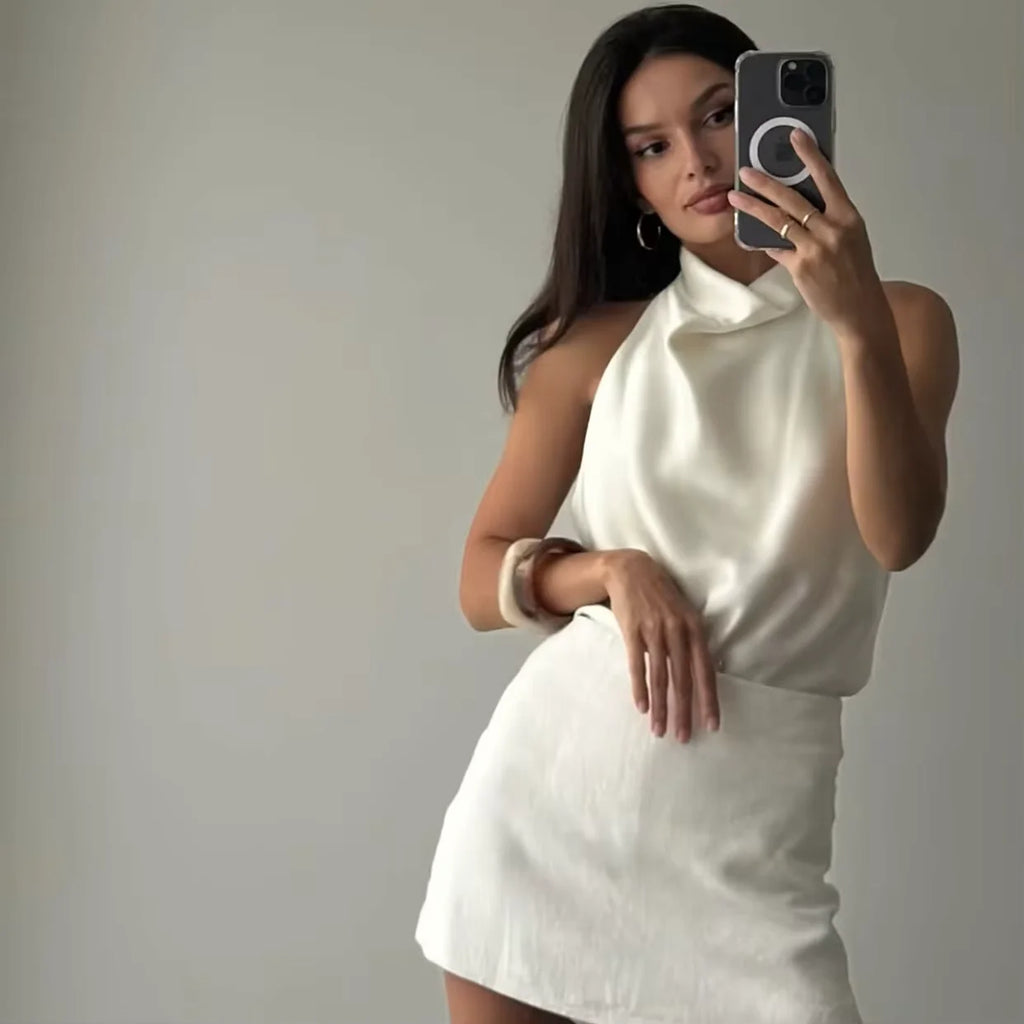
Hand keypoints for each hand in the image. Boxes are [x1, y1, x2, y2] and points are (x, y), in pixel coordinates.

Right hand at [600, 549, 719, 741]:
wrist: (631, 570)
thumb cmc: (662, 596)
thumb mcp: (685, 614)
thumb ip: (694, 642)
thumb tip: (706, 674)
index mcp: (695, 629)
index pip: (706, 672)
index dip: (709, 700)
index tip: (711, 726)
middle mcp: (677, 631)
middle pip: (683, 680)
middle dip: (684, 712)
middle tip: (683, 737)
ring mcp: (654, 631)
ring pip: (660, 677)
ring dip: (661, 707)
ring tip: (659, 730)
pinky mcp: (632, 631)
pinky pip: (637, 665)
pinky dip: (640, 688)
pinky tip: (642, 707)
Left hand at [727, 128, 887, 333]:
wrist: (859, 307)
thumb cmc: (855, 272)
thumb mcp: (851, 237)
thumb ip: (829, 218)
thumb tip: (800, 202)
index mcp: (848, 216)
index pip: (827, 177)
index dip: (810, 155)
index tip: (796, 135)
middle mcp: (832, 229)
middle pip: (793, 198)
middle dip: (766, 182)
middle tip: (746, 171)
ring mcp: (815, 249)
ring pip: (778, 221)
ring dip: (753, 207)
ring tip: (735, 197)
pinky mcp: (800, 267)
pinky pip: (777, 249)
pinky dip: (764, 242)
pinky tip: (751, 236)